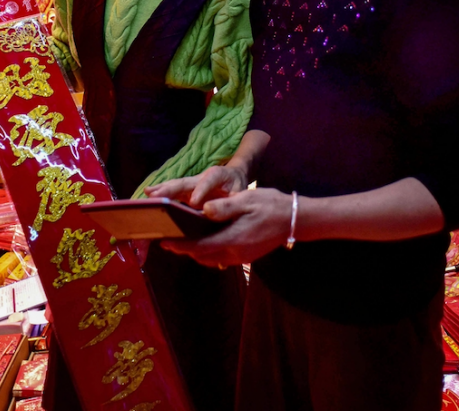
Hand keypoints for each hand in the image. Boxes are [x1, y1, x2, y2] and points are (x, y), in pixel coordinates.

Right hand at [144, 164, 247, 208]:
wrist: (233, 177)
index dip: (201, 190)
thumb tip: (219, 213)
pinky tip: (147, 195)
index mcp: (218, 175)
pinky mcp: (186, 189)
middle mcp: (202, 177)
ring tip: (148, 195)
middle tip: (156, 196)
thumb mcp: (241, 194)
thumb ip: (232, 202)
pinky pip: (172, 191)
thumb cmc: (237, 187)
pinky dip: (160, 192)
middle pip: (185, 182)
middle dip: (170, 189)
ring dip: (161, 190)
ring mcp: (192, 183)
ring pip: (175, 185)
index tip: (194, 202)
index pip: (210, 181)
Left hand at [160, 188, 292, 267]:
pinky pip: (221, 257)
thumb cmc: (270, 205)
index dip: (180, 245)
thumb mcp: (247, 199)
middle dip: (185, 249)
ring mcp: (241, 257)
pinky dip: (209, 251)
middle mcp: (235, 253)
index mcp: (233, 238)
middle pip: (202, 256)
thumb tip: (204, 209)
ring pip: (211, 259)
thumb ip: (225, 207)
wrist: (294, 219)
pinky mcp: (246, 256)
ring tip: (184, 240)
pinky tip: (206, 240)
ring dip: (197, 252)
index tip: (164, 241)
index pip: (199, 246)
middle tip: (169, 239)